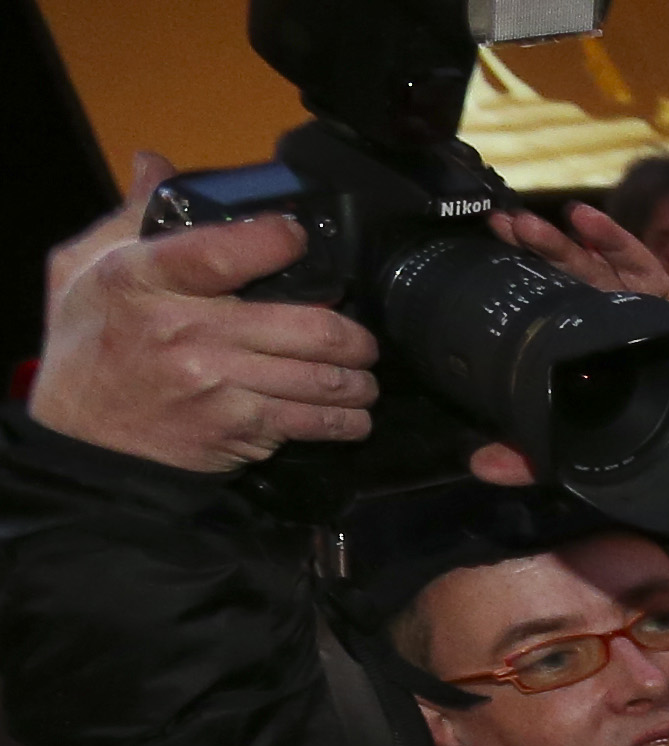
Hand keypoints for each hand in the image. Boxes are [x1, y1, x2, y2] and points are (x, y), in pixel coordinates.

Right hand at [28, 160, 384, 472]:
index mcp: (147, 278)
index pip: (225, 252)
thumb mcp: (87, 266)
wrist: (79, 432)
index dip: (277, 241)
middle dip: (353, 335)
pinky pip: (313, 424)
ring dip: (358, 381)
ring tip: (361, 375)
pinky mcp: (235, 429)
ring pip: (324, 380)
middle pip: (310, 327)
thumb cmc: (88, 341)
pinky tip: (350, 414)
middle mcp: (187, 331)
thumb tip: (153, 162)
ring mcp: (216, 384)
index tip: (297, 238)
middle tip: (358, 336)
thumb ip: (132, 215)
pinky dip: (345, 421)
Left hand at [475, 205, 668, 500]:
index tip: (503, 231)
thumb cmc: (665, 449)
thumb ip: (539, 458)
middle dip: (562, 245)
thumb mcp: (590, 456)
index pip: (566, 290)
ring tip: (585, 218)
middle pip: (598, 273)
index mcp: (606, 338)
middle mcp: (639, 323)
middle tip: (524, 224)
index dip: (537, 260)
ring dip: (619, 244)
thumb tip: (481, 466)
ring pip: (648, 274)